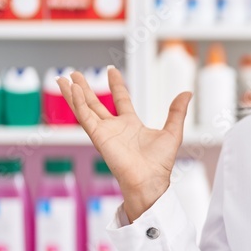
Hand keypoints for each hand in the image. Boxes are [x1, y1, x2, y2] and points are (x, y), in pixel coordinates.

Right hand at [57, 67, 190, 221]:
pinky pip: (84, 116)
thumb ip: (177, 112)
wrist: (150, 180)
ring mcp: (104, 132)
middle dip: (85, 88)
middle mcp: (115, 128)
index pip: (121, 100)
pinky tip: (72, 90)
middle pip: (95, 103)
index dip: (116, 85)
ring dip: (73, 93)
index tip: (111, 70)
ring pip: (84, 108)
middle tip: (75, 73)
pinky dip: (77, 103)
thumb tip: (187, 93)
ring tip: (63, 78)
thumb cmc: (160, 163)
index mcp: (131, 125)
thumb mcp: (173, 132)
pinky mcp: (98, 136)